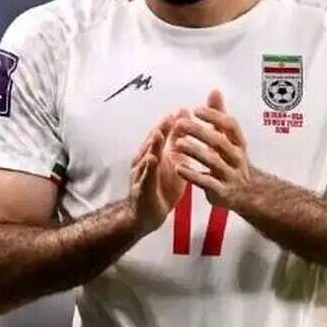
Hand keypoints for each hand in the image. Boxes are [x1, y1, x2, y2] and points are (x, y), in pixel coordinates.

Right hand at [130, 111, 189, 234]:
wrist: (146, 215)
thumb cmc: (161, 187)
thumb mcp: (174, 163)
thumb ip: (178, 143)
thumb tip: (185, 123)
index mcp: (153, 154)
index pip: (161, 135)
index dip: (170, 123)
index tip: (181, 110)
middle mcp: (144, 161)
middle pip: (152, 142)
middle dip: (161, 129)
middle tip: (170, 117)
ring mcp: (141, 174)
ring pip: (146, 156)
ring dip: (153, 145)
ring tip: (160, 133)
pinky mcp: (141, 189)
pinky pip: (145, 177)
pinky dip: (148, 167)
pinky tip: (153, 159)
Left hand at [172, 90, 253, 209]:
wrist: (248, 193)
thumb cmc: (232, 160)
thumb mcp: (230, 138)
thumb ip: (219, 115)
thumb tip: (214, 91)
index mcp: (238, 142)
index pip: (230, 125)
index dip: (214, 116)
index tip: (196, 110)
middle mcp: (236, 157)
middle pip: (219, 142)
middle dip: (199, 132)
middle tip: (180, 124)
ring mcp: (230, 175)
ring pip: (213, 162)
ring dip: (194, 152)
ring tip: (177, 144)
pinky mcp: (222, 191)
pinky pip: (207, 183)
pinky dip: (192, 175)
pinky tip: (178, 167)